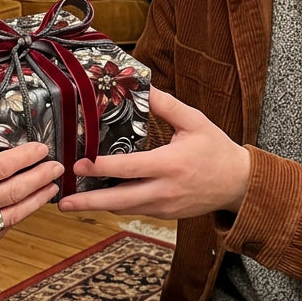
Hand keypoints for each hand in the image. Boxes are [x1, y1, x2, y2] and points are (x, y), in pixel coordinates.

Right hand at [0, 112, 64, 271]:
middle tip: (57, 167)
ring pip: (13, 214)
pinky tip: (22, 210)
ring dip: (35, 200)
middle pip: (15, 190)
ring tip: (50, 188)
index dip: (25, 157)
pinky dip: (15, 219)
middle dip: (40, 178)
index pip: (1, 167)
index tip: (41, 149)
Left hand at [57, 86, 248, 218]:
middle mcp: (165, 190)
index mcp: (171, 164)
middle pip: (120, 200)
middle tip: (62, 201)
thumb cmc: (216, 149)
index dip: (102, 167)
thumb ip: (166, 105)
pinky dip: (115, 206)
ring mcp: (164, 206)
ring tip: (69, 202)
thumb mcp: (195, 121)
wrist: (239, 184)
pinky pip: (135, 211)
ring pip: (124, 209)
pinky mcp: (165, 214)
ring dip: (97, 206)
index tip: (80, 165)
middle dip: (89, 202)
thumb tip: (142, 86)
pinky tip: (97, 200)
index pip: (130, 168)